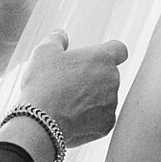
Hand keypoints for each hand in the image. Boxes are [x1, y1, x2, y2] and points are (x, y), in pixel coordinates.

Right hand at [20, 30, 127, 146]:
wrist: (41, 121)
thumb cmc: (43, 84)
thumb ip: (56, 40)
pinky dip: (89, 118)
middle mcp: (112, 80)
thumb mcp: (44, 53)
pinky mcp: (106, 125)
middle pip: (108, 76)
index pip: (119, 50)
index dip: (109, 53)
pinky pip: (100, 118)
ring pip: (105, 98)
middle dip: (93, 78)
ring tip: (66, 103)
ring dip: (91, 99)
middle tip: (69, 83)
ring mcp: (111, 104)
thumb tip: (60, 36)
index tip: (96, 59)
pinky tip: (70, 117)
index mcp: (102, 58)